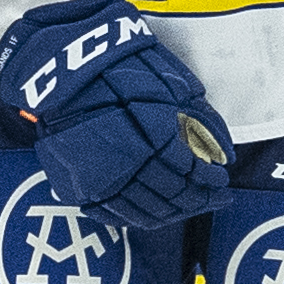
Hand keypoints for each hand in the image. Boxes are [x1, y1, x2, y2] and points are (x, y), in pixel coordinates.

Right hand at [0, 0, 233, 234]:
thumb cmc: (117, 66)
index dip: (211, 180)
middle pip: (171, 195)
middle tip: (214, 198)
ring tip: (189, 206)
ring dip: (172, 212)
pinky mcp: (78, 186)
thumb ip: (197, 119)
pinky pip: (115, 213)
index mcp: (150, 134)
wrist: (59, 67)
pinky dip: (139, 217)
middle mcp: (127, 162)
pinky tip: (154, 211)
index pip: (190, 171)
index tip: (222, 178)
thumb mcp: (167, 80)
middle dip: (198, 199)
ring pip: (145, 211)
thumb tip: (223, 151)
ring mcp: (99, 178)